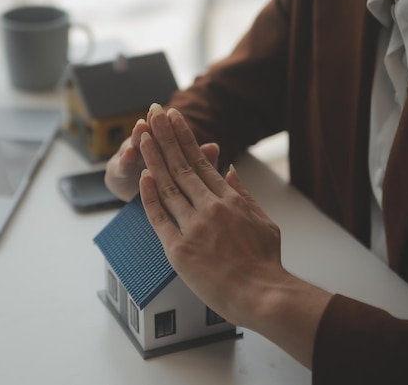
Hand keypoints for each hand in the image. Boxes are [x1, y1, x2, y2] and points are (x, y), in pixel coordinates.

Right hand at [104, 104, 219, 201]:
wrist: (136, 201)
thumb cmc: (162, 186)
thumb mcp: (185, 179)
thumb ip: (200, 165)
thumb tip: (214, 147)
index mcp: (161, 151)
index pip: (167, 137)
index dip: (170, 127)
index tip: (174, 113)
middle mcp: (142, 152)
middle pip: (149, 138)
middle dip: (153, 125)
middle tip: (156, 110)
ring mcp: (128, 162)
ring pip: (133, 148)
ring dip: (137, 136)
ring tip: (142, 126)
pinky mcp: (116, 175)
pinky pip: (120, 168)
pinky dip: (125, 160)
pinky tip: (129, 152)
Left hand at [138, 104, 284, 326]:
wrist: (264, 294)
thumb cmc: (266, 262)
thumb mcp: (264, 221)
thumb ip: (243, 194)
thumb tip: (229, 169)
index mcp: (230, 199)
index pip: (201, 161)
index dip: (185, 137)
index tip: (174, 118)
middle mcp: (211, 207)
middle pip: (182, 165)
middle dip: (165, 136)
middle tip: (153, 112)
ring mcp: (194, 226)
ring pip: (168, 185)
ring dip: (154, 158)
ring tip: (141, 135)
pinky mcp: (180, 249)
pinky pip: (159, 217)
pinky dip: (149, 195)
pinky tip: (142, 175)